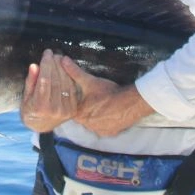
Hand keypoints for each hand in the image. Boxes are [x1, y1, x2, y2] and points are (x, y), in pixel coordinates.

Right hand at [20, 49, 81, 132]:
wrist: (41, 126)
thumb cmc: (29, 109)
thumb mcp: (25, 97)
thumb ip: (30, 82)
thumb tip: (34, 66)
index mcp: (40, 107)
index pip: (45, 80)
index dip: (46, 65)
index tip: (47, 53)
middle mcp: (54, 109)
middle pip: (56, 81)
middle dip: (55, 64)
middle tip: (53, 53)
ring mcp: (65, 110)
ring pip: (66, 84)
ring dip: (63, 68)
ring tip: (59, 58)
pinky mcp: (72, 110)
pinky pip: (72, 89)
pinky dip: (69, 77)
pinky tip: (65, 69)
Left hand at [20, 50, 152, 136]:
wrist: (131, 103)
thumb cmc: (108, 92)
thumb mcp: (90, 81)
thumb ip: (75, 72)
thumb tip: (63, 60)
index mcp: (80, 115)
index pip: (74, 110)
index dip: (79, 104)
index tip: (85, 98)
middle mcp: (88, 126)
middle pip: (84, 118)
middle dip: (88, 110)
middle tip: (95, 101)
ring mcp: (100, 131)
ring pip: (94, 124)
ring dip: (97, 117)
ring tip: (103, 106)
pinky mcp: (110, 133)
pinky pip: (105, 128)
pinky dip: (107, 122)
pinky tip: (111, 114)